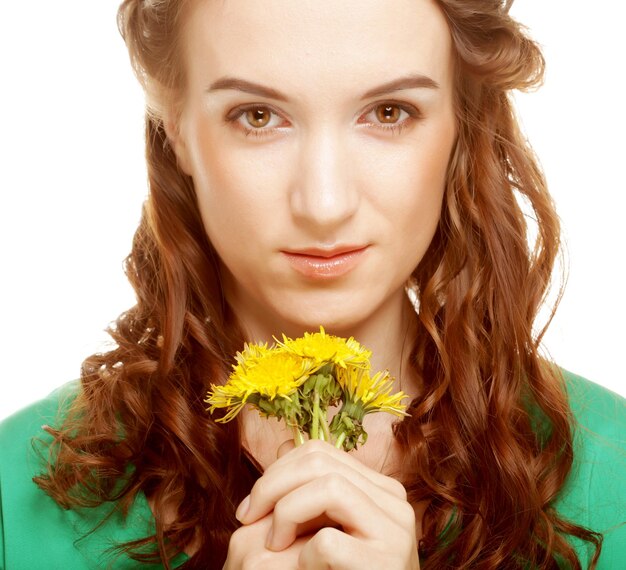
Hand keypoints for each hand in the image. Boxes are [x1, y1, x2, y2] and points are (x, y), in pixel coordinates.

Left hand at [233, 439, 419, 569]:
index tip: (251, 505)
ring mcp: (395, 530)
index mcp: (379, 487)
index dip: (278, 470)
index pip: (320, 452)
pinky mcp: (387, 562)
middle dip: (272, 485)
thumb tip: (284, 444)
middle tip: (248, 519)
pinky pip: (329, 541)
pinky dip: (305, 556)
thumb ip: (310, 489)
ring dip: (287, 512)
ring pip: (329, 488)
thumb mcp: (327, 525)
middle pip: (320, 462)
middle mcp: (393, 500)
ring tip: (274, 544)